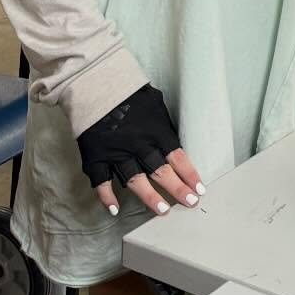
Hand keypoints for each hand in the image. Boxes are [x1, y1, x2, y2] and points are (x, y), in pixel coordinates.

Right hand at [76, 83, 203, 219]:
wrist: (95, 84)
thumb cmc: (128, 92)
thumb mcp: (154, 102)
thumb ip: (163, 123)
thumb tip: (172, 140)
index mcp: (155, 130)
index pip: (177, 156)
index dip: (189, 174)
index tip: (199, 189)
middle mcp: (138, 144)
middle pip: (161, 171)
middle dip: (177, 189)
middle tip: (189, 203)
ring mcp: (116, 152)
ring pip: (135, 180)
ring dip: (150, 197)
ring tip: (162, 211)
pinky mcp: (96, 156)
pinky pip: (101, 181)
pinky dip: (106, 196)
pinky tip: (114, 210)